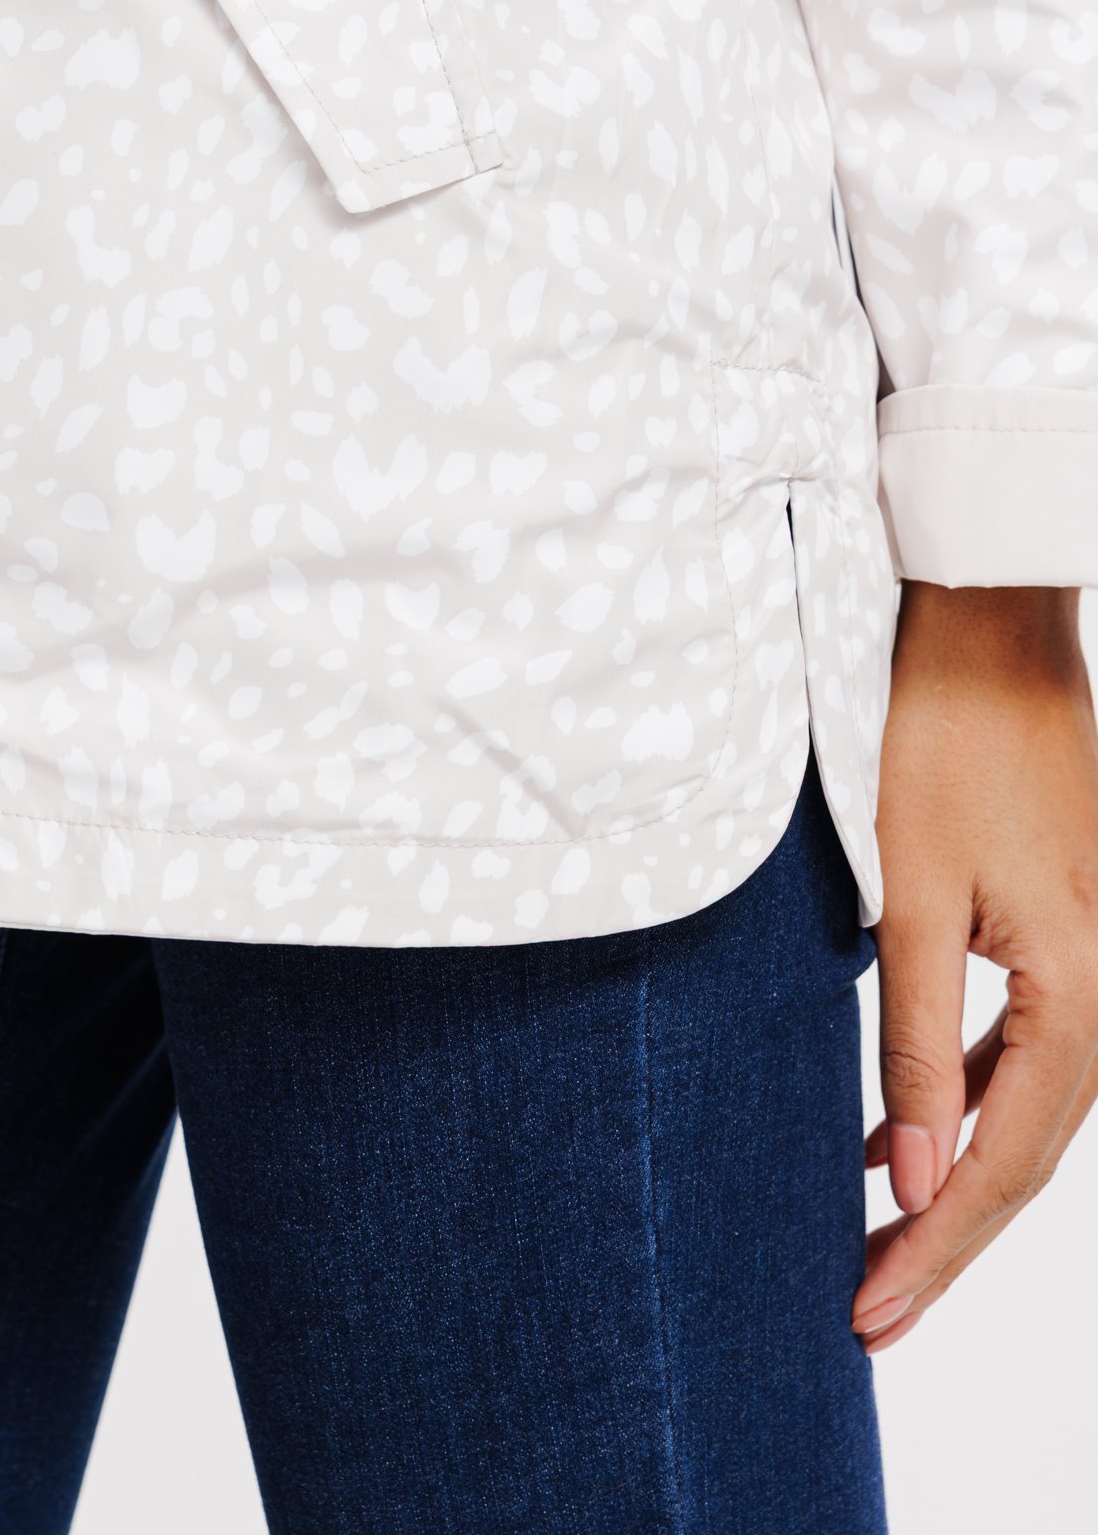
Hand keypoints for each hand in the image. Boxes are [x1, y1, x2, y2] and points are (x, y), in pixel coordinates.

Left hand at [852, 581, 1097, 1353]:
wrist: (991, 632)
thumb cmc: (944, 743)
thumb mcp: (910, 897)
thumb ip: (912, 1039)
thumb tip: (914, 1174)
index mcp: (1082, 987)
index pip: (1007, 1160)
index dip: (939, 1248)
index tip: (872, 1314)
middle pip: (1028, 1151)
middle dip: (947, 1240)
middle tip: (870, 1315)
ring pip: (1031, 1107)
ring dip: (960, 1178)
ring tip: (881, 1249)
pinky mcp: (1069, 933)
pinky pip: (1028, 1048)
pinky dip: (969, 1100)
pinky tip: (913, 1138)